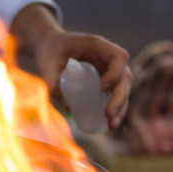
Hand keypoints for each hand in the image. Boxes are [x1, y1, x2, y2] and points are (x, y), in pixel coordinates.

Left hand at [10, 4, 133, 128]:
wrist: (48, 48)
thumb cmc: (50, 50)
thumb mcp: (47, 62)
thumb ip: (52, 80)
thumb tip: (66, 106)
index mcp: (99, 46)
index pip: (119, 57)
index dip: (115, 73)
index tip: (100, 87)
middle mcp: (108, 59)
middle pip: (124, 77)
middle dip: (119, 98)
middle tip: (108, 115)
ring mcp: (108, 72)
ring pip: (122, 90)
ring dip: (120, 108)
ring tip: (112, 125)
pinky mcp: (103, 84)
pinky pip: (113, 97)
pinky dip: (113, 110)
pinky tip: (108, 125)